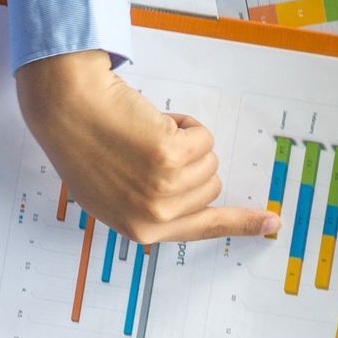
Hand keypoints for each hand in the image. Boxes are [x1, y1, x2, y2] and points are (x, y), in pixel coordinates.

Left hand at [14, 51, 278, 247]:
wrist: (65, 107)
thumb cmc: (82, 143)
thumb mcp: (113, 191)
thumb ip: (151, 205)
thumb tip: (189, 197)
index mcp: (140, 229)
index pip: (201, 230)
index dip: (242, 223)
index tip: (272, 222)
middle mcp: (153, 216)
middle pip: (210, 185)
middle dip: (189, 161)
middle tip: (148, 147)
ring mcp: (163, 189)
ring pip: (209, 158)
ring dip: (184, 139)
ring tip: (144, 133)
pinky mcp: (169, 157)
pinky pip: (203, 136)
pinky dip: (183, 123)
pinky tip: (149, 121)